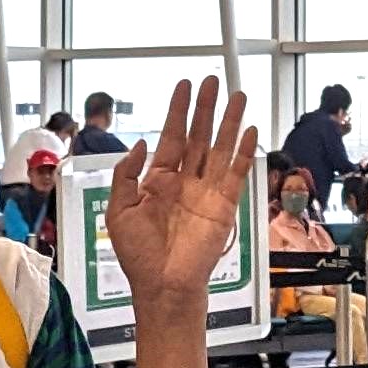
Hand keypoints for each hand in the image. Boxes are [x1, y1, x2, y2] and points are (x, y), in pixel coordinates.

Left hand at [103, 78, 256, 315]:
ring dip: (228, 122)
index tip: (184, 86)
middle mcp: (184, 182)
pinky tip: (249, 132)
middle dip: (205, 108)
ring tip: (237, 96)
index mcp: (158, 181)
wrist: (161, 286)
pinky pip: (235, 174)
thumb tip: (140, 146)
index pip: (171, 136)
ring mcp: (206, 192)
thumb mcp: (119, 210)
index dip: (178, 111)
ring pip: (219, 148)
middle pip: (198, 135)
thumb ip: (126, 176)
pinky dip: (243, 153)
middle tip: (212, 82)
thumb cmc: (139, 256)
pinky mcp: (223, 206)